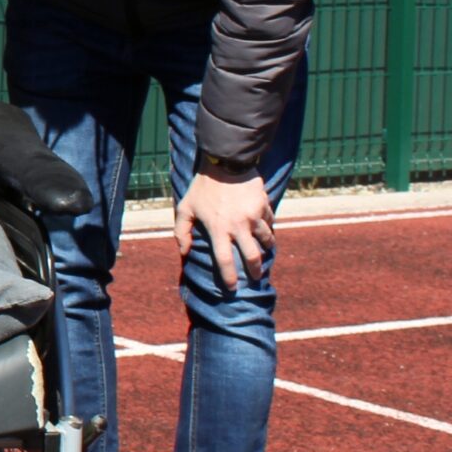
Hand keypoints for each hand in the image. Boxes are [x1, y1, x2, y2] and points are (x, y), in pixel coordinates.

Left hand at [175, 170, 275, 291]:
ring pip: (266, 240)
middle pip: (252, 256)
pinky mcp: (264, 206)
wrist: (226, 163)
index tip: (231, 289)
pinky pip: (270, 222)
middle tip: (256, 277)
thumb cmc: (203, 187)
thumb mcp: (185, 207)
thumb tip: (184, 251)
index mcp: (218, 229)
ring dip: (266, 247)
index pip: (224, 260)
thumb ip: (181, 231)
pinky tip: (264, 228)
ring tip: (263, 250)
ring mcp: (254, 216)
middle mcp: (238, 226)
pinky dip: (268, 227)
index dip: (229, 277)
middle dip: (256, 270)